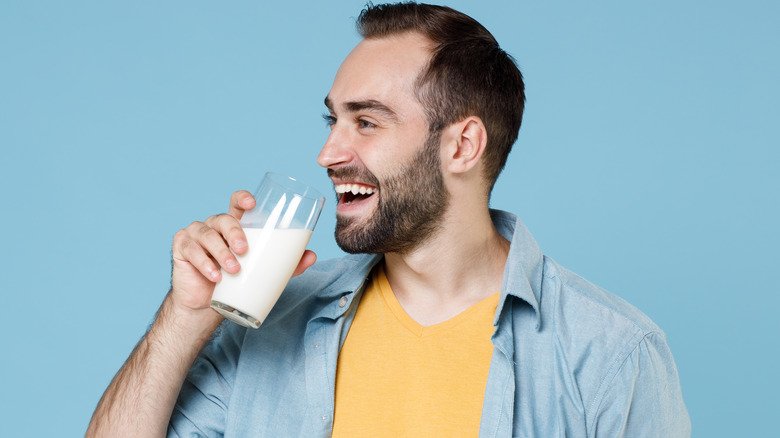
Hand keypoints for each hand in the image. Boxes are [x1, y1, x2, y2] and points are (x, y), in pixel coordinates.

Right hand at [169, 190, 316, 319]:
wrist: (206, 304)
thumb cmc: (235, 281)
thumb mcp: (263, 271)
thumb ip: (286, 264)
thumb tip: (312, 256)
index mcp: (234, 225)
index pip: (237, 203)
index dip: (242, 198)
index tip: (251, 203)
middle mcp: (215, 225)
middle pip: (224, 219)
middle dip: (235, 232)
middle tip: (244, 250)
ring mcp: (196, 234)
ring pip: (207, 235)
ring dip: (221, 252)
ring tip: (233, 270)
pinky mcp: (182, 248)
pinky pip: (191, 250)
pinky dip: (204, 263)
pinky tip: (214, 275)